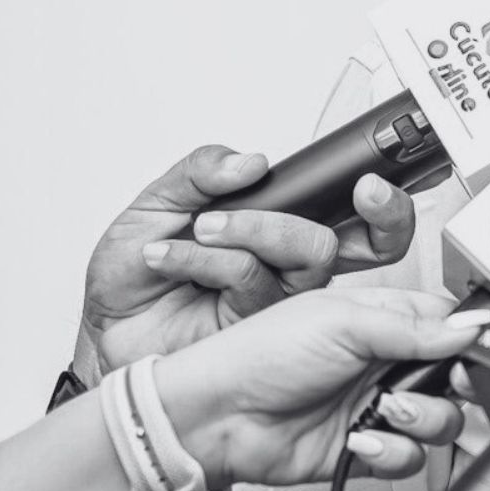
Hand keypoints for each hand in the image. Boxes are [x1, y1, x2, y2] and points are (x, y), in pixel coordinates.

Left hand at [82, 145, 418, 375]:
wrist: (105, 327)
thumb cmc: (134, 274)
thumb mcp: (158, 202)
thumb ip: (201, 172)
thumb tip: (249, 163)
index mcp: (278, 224)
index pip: (349, 207)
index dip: (383, 196)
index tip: (371, 177)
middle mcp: (290, 263)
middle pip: (375, 243)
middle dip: (384, 215)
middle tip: (364, 192)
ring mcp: (281, 298)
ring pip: (312, 253)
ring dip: (256, 228)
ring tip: (202, 227)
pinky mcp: (259, 328)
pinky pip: (252, 277)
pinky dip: (206, 257)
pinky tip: (169, 255)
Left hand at [152, 287, 479, 490]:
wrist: (216, 415)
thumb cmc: (260, 354)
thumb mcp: (342, 322)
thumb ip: (415, 328)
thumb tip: (472, 326)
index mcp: (384, 320)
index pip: (450, 326)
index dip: (467, 341)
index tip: (468, 353)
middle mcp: (386, 363)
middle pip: (456, 378)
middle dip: (454, 386)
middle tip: (438, 384)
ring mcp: (378, 408)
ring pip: (441, 421)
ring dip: (422, 420)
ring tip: (386, 411)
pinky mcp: (367, 449)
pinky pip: (410, 458)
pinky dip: (392, 452)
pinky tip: (360, 440)